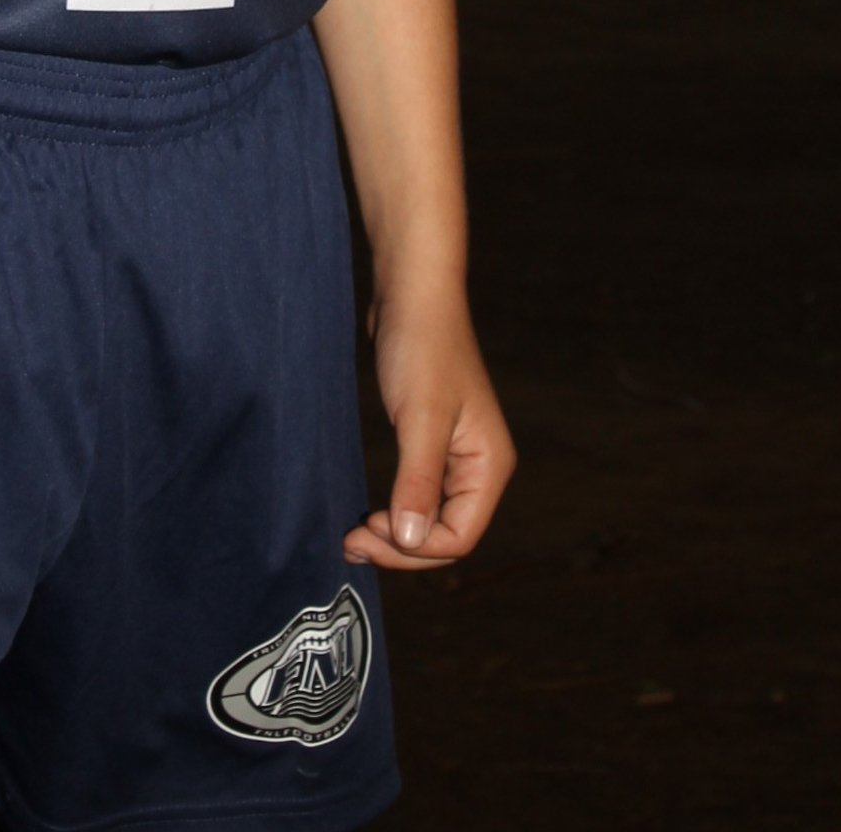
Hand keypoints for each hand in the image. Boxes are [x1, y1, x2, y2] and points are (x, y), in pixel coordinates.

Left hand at [345, 293, 515, 571]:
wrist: (410, 291)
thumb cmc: (422, 346)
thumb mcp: (420, 417)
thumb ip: (417, 481)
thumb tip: (409, 542)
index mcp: (488, 466)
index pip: (459, 537)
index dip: (414, 548)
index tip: (370, 529)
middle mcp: (477, 466)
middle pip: (445, 534)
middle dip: (401, 546)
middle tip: (352, 542)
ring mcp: (454, 454)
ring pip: (428, 517)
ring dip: (394, 533)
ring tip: (353, 537)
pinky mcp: (429, 440)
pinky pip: (416, 493)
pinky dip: (393, 509)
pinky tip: (368, 512)